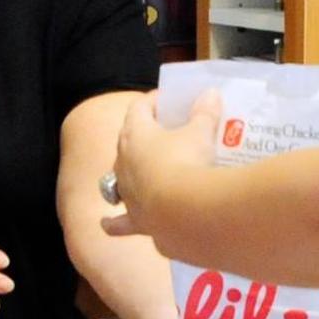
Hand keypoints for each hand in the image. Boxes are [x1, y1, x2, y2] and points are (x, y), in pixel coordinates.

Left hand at [101, 89, 220, 236]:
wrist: (184, 212)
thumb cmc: (187, 162)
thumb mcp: (200, 134)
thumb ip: (204, 113)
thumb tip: (211, 94)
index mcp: (135, 133)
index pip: (139, 108)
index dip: (153, 101)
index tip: (167, 100)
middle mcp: (123, 162)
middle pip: (128, 141)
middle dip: (144, 136)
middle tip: (165, 133)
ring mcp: (126, 192)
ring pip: (120, 178)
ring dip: (129, 173)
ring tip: (139, 171)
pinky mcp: (135, 219)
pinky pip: (119, 220)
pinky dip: (115, 222)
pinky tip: (107, 223)